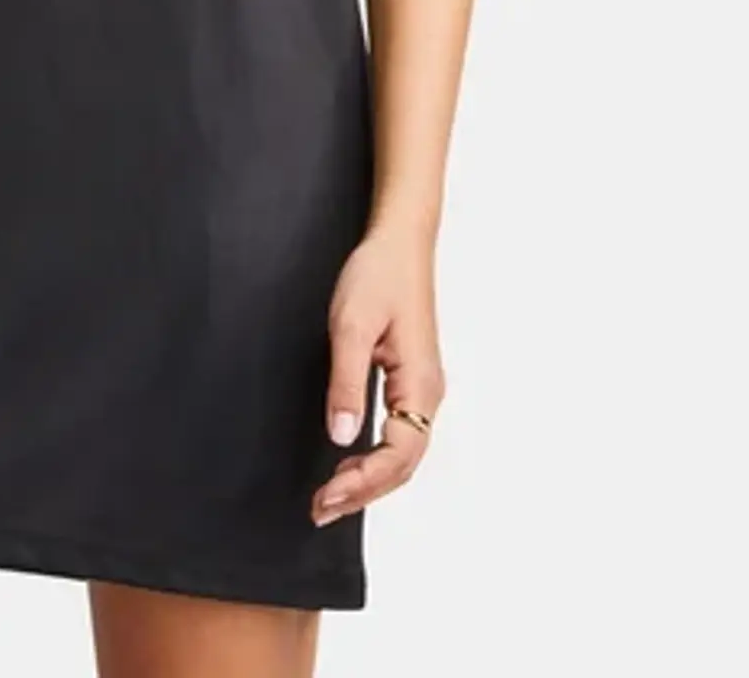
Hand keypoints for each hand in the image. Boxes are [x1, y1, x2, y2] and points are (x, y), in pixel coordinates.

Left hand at [312, 229, 444, 525]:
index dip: (362, 482)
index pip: (398, 455)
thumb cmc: (378, 274)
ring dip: (370, 479)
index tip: (326, 496)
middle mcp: (428, 392)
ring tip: (331, 496)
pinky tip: (350, 460)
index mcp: (420, 384)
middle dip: (363, 491)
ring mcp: (421, 387)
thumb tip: (341, 436)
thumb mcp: (352, 325)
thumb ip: (347, 382)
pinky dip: (376, 457)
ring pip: (403, 452)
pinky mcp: (410, 379)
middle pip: (403, 463)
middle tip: (320, 508)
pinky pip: (400, 433)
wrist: (399, 240)